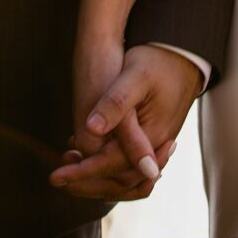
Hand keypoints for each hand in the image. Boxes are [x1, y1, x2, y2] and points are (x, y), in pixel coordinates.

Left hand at [49, 44, 201, 199]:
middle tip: (58, 176)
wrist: (181, 53)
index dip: (82, 173)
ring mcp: (157, 146)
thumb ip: (116, 105)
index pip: (112, 166)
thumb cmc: (156, 60)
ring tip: (71, 163)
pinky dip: (108, 167)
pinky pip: (130, 165)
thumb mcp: (134, 76)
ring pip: (125, 178)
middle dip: (87, 183)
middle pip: (120, 182)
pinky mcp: (153, 140)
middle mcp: (157, 148)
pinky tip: (88, 152)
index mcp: (152, 135)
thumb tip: (92, 129)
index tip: (56, 176)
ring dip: (97, 178)